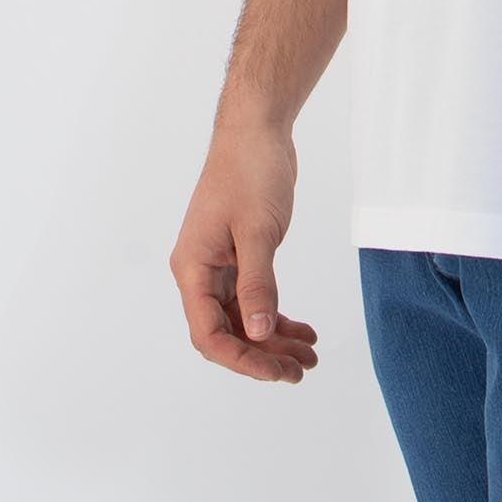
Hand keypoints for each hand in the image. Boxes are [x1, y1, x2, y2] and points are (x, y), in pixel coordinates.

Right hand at [169, 118, 318, 383]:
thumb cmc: (251, 171)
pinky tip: (302, 329)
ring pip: (243, 318)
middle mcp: (200, 272)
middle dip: (262, 355)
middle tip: (300, 371)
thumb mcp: (258, 231)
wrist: (257, 129)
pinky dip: (276, 316)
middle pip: (226, 332)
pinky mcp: (239, 255)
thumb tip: (259, 334)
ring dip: (273, 340)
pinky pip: (254, 298)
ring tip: (309, 356)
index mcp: (193, 268)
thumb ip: (257, 284)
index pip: (208, 333)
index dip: (241, 359)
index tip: (276, 372)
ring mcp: (219, 264)